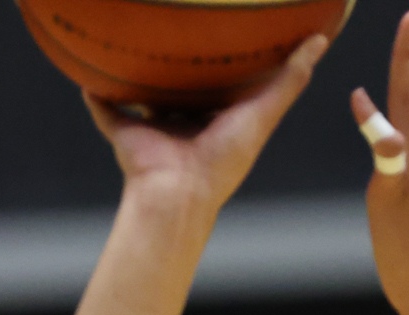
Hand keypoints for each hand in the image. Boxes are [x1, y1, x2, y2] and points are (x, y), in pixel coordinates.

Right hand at [86, 35, 330, 221]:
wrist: (179, 192)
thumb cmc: (224, 159)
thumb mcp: (263, 114)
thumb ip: (289, 80)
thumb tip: (320, 41)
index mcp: (216, 123)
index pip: (222, 89)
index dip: (226, 66)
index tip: (228, 34)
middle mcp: (184, 125)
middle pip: (182, 90)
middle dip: (180, 68)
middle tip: (177, 30)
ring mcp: (153, 131)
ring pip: (144, 98)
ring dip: (138, 77)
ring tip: (132, 43)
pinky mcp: (125, 135)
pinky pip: (107, 111)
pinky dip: (96, 96)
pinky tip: (88, 73)